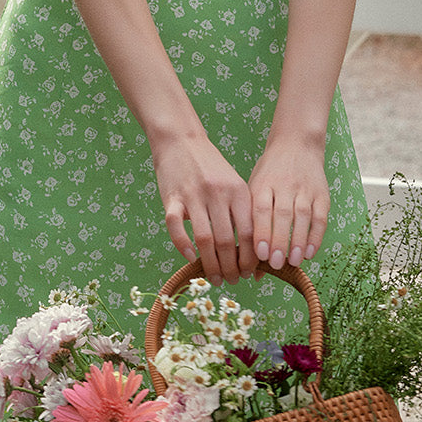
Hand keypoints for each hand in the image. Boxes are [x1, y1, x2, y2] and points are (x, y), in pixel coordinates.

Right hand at [152, 133, 256, 284]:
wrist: (181, 139)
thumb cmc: (210, 166)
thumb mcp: (234, 184)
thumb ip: (241, 213)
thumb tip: (248, 251)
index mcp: (238, 192)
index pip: (248, 234)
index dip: (249, 259)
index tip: (249, 273)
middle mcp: (218, 194)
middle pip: (226, 242)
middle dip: (230, 268)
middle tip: (231, 281)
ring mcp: (193, 195)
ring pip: (204, 239)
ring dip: (210, 264)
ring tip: (214, 277)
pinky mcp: (171, 197)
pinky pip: (176, 227)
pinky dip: (183, 246)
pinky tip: (190, 258)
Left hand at [246, 139, 329, 270]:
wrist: (296, 143)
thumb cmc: (270, 172)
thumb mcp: (255, 186)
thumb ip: (251, 219)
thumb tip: (248, 257)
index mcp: (263, 183)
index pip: (261, 209)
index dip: (261, 232)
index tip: (259, 254)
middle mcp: (284, 185)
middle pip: (282, 215)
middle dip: (279, 241)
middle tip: (275, 264)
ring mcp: (304, 189)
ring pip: (303, 216)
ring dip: (298, 241)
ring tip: (293, 262)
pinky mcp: (322, 194)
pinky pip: (320, 217)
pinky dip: (316, 236)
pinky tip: (309, 252)